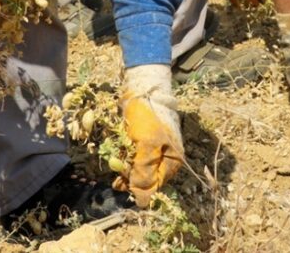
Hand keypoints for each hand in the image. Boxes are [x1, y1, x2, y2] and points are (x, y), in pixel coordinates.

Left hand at [114, 64, 182, 207]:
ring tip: (116, 154)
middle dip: (129, 173)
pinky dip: (125, 152)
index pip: (154, 186)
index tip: (122, 180)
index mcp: (173, 161)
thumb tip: (143, 202)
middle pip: (145, 177)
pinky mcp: (145, 139)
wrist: (144, 87)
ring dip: (124, 162)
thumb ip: (144, 173)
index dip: (137, 186)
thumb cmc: (148, 116)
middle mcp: (166, 157)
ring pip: (137, 166)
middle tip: (117, 163)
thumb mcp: (146, 146)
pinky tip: (120, 145)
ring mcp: (155, 148)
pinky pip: (134, 154)